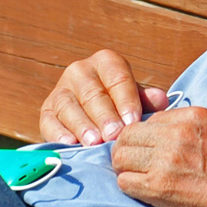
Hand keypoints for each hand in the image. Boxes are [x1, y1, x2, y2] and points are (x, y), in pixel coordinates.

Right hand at [39, 49, 170, 145]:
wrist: (92, 112)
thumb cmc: (121, 103)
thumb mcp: (135, 97)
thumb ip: (146, 99)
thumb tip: (161, 100)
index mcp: (107, 61)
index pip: (118, 79)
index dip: (126, 101)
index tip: (133, 121)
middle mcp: (80, 70)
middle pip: (93, 94)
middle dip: (105, 116)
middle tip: (114, 135)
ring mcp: (60, 89)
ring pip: (70, 107)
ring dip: (82, 126)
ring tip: (94, 142)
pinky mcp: (45, 110)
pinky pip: (50, 121)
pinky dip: (59, 133)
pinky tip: (70, 144)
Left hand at [112, 107, 206, 206]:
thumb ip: (188, 129)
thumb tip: (158, 134)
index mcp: (194, 116)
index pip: (148, 120)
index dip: (146, 138)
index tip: (151, 150)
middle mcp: (178, 132)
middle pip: (128, 136)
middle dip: (130, 151)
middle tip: (140, 166)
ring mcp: (167, 158)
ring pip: (121, 157)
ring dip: (128, 169)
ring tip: (144, 178)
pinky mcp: (160, 185)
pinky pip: (125, 182)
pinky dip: (132, 187)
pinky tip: (150, 191)